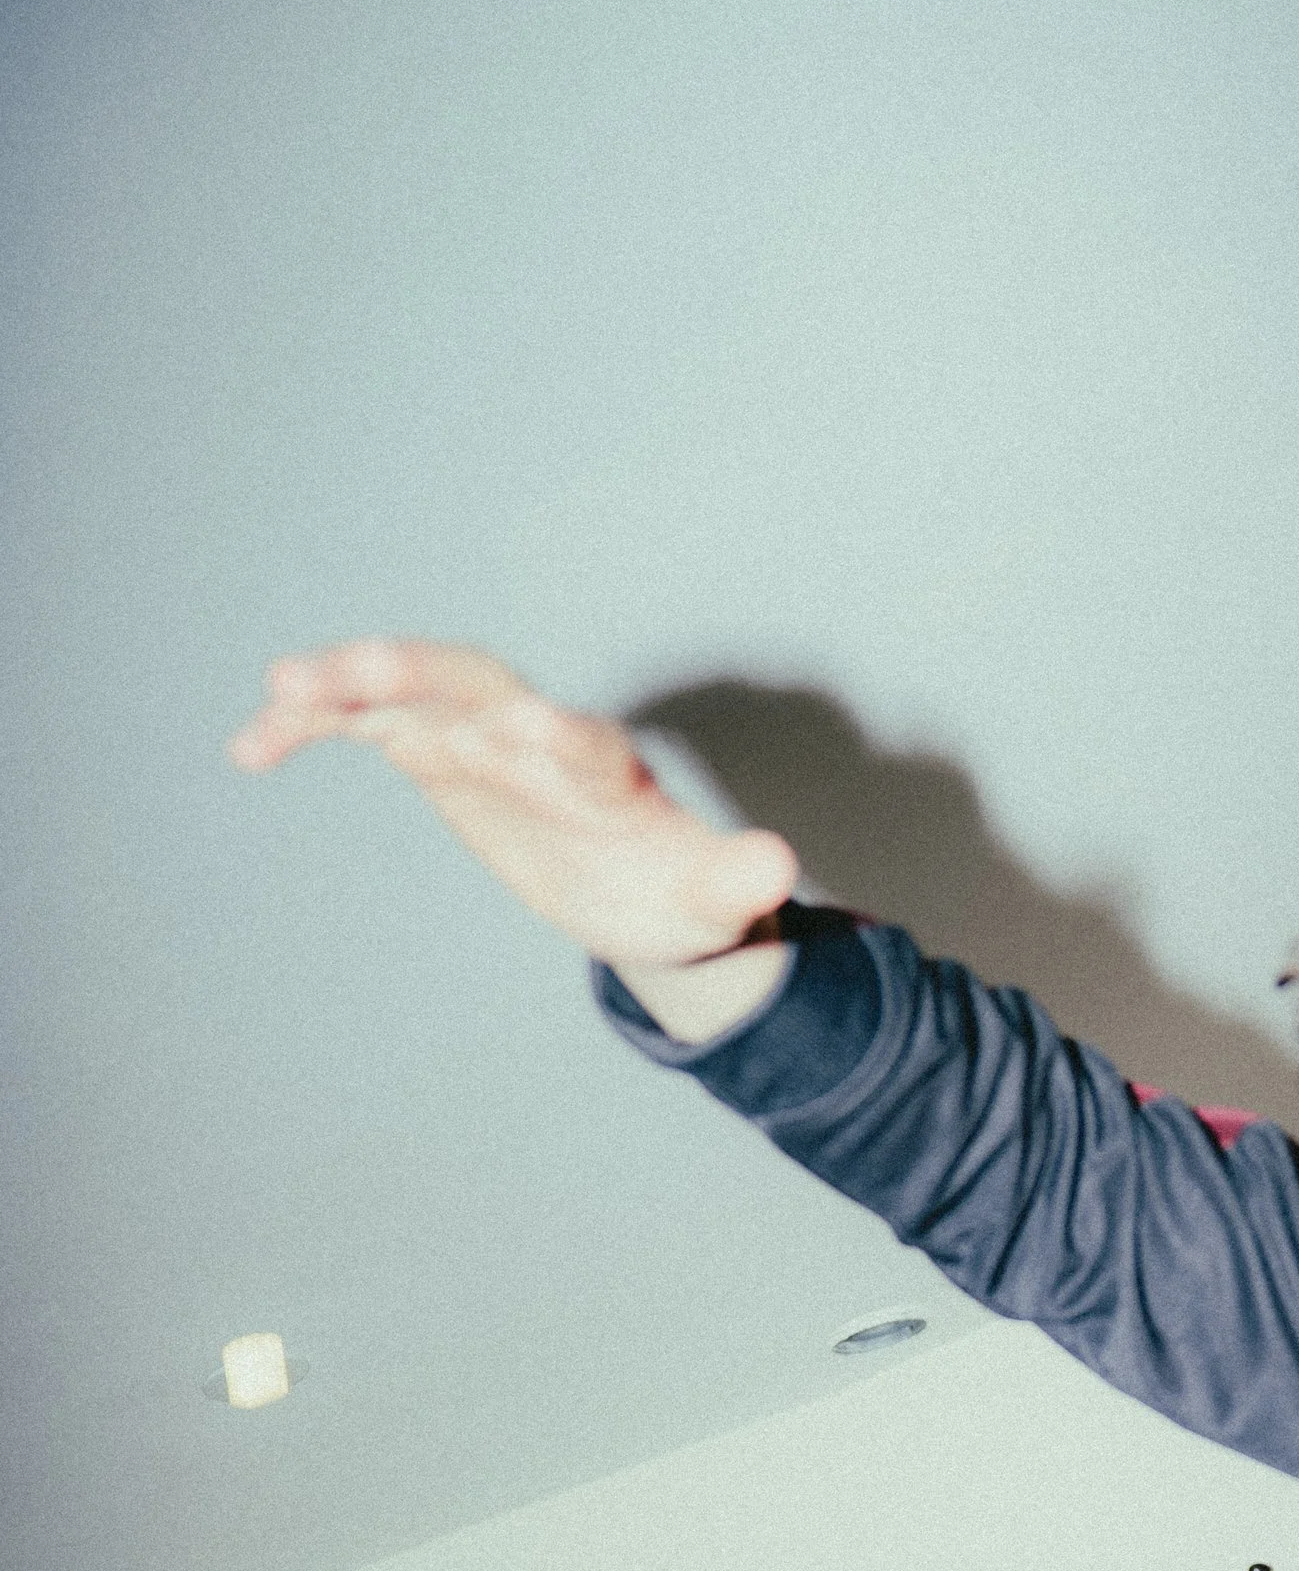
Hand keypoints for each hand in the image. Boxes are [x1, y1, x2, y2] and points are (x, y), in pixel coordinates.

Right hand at [230, 639, 797, 1036]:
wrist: (645, 893)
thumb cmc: (679, 896)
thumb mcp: (713, 901)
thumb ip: (737, 881)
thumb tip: (777, 870)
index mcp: (608, 772)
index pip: (579, 742)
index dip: (553, 734)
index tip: (522, 725)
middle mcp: (538, 736)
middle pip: (477, 684)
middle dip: (421, 673)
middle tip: (355, 670)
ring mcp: (481, 739)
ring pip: (410, 693)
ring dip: (347, 687)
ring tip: (276, 694)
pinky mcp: (439, 756)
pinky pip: (367, 730)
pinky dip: (312, 732)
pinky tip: (249, 750)